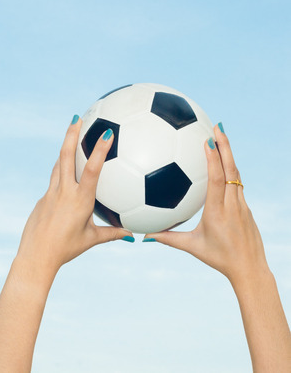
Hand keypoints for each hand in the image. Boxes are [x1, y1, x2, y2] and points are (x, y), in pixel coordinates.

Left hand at [16, 115, 133, 273]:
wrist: (36, 257)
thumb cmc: (66, 249)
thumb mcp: (92, 239)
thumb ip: (113, 233)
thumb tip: (133, 235)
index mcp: (80, 200)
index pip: (92, 170)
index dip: (99, 151)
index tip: (106, 133)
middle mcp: (64, 192)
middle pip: (65, 157)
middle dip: (71, 135)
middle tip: (76, 118)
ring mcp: (50, 193)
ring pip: (57, 164)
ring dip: (64, 148)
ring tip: (70, 133)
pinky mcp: (43, 198)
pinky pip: (53, 179)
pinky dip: (60, 169)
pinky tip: (65, 169)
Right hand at [143, 122, 269, 285]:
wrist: (250, 268)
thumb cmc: (219, 258)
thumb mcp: (192, 247)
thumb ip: (168, 239)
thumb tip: (145, 235)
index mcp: (217, 212)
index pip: (217, 180)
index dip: (213, 159)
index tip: (208, 141)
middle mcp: (232, 205)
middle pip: (231, 170)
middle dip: (225, 146)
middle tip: (218, 126)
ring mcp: (242, 205)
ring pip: (237, 175)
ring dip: (229, 154)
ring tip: (222, 136)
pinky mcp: (246, 207)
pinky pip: (238, 184)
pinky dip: (231, 169)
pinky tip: (225, 161)